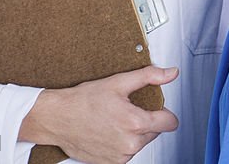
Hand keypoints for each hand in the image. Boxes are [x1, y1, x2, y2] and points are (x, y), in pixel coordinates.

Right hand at [20, 65, 179, 163]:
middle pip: (155, 132)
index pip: (170, 122)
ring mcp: (119, 156)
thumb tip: (171, 73)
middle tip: (127, 110)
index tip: (157, 109)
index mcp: (136, 123)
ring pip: (140, 143)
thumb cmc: (84, 100)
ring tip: (115, 121)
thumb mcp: (119, 82)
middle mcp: (130, 144)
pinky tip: (109, 132)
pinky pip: (126, 153)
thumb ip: (149, 76)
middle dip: (146, 121)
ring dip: (133, 134)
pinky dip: (121, 143)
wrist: (57, 118)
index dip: (165, 113)